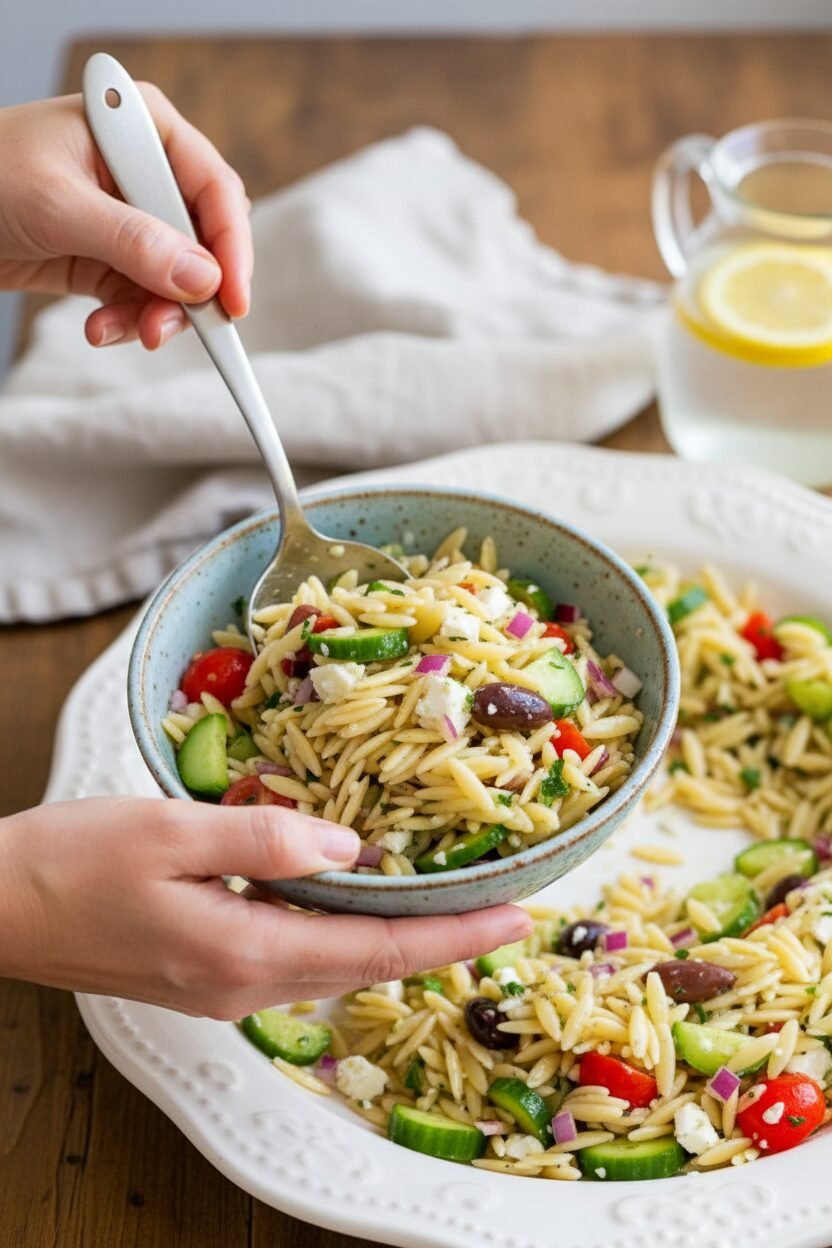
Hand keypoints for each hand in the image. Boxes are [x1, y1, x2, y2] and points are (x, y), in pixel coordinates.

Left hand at [0, 88, 251, 348]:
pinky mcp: (108, 256)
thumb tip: (204, 279)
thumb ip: (134, 243)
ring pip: (175, 279)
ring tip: (119, 332)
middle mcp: (141, 171)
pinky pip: (141, 297)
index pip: (213, 189)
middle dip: (186, 293)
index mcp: (140, 130)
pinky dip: (127, 321)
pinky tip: (99, 328)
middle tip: (166, 328)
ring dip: (153, 315)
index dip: (231, 248)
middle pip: (201, 242)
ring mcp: (126, 217)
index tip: (231, 300)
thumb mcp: (59, 207)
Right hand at [0, 798, 531, 1018]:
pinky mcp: (205, 973)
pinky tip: (350, 896)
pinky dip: (341, 930)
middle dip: (440, 940)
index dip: (454, 938)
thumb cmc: (70, 862)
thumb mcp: (170, 832)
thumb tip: (351, 848)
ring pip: (334, 963)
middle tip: (501, 909)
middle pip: (367, 966)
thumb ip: (266, 839)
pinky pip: (296, 954)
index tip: (516, 920)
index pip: (379, 951)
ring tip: (447, 904)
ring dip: (394, 937)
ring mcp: (223, 987)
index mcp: (244, 954)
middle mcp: (244, 985)